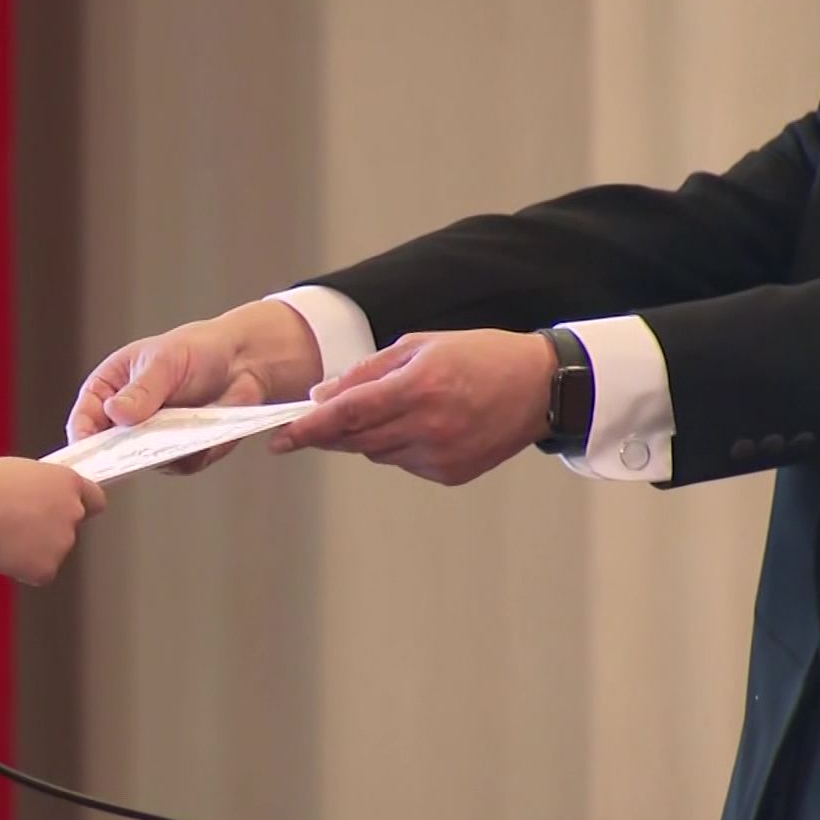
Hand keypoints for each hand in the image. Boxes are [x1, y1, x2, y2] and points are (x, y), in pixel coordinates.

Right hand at [0, 459, 106, 584]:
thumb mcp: (16, 470)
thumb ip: (38, 484)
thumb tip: (34, 495)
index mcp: (66, 482)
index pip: (94, 498)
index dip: (80, 505)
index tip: (66, 510)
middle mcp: (72, 512)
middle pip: (69, 527)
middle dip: (50, 529)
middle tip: (18, 525)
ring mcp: (62, 543)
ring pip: (52, 551)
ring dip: (34, 549)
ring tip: (2, 537)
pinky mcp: (47, 569)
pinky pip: (37, 573)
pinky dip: (21, 569)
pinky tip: (1, 553)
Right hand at [65, 300, 323, 473]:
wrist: (241, 360)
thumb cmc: (195, 349)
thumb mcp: (164, 361)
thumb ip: (141, 390)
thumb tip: (114, 413)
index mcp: (109, 389)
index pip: (84, 418)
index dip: (83, 436)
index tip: (90, 450)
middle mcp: (126, 420)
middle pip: (109, 450)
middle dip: (119, 455)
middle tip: (132, 452)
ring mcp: (153, 439)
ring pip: (145, 462)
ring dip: (161, 453)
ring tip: (179, 433)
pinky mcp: (181, 453)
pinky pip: (181, 465)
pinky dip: (193, 454)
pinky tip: (206, 436)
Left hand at [270, 329, 554, 484]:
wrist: (539, 387)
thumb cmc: (478, 355)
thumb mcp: (420, 345)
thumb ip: (367, 371)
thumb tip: (322, 396)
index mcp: (418, 387)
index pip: (348, 414)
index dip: (309, 428)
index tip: (280, 439)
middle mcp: (429, 426)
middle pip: (356, 439)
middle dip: (329, 433)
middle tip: (311, 424)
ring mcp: (441, 455)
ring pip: (376, 454)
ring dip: (365, 437)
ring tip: (389, 410)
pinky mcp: (450, 474)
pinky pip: (403, 463)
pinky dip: (396, 447)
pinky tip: (419, 426)